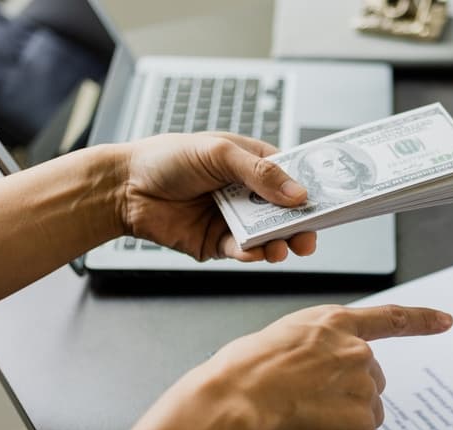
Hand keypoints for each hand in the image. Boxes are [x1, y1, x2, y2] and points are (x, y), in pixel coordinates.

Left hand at [118, 132, 316, 262]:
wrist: (124, 188)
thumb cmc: (167, 159)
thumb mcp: (218, 153)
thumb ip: (260, 174)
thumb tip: (299, 195)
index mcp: (252, 165)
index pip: (291, 179)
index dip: (310, 191)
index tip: (329, 203)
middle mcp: (247, 194)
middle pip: (286, 213)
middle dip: (301, 227)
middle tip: (308, 237)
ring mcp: (234, 220)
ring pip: (269, 236)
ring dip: (280, 244)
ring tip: (281, 248)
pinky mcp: (218, 244)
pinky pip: (243, 252)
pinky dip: (252, 253)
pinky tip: (255, 252)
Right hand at [205, 304, 452, 429]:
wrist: (234, 398)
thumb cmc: (242, 372)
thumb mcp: (282, 340)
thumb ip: (315, 350)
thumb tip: (319, 375)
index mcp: (335, 323)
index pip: (391, 319)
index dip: (422, 320)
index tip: (445, 321)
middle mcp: (357, 350)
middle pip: (372, 385)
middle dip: (348, 399)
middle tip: (307, 405)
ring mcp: (363, 385)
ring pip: (367, 416)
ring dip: (342, 423)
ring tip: (302, 419)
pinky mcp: (362, 419)